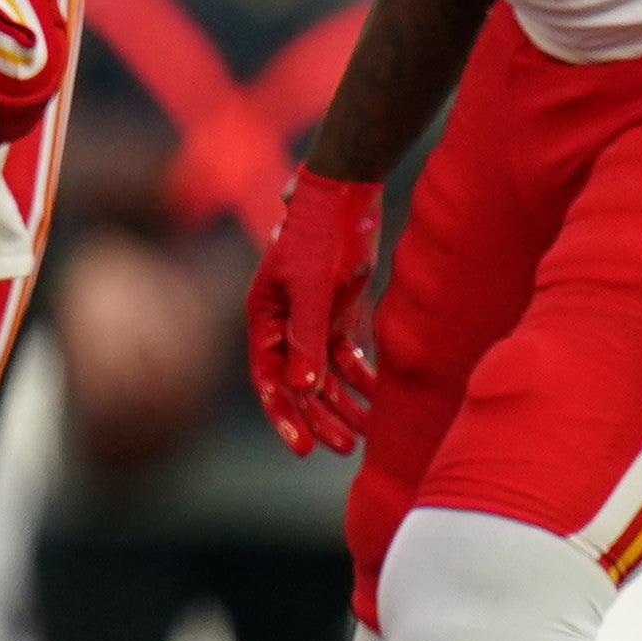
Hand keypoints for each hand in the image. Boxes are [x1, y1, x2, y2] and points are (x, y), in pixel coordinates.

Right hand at [246, 167, 382, 456]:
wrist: (348, 191)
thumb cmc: (323, 235)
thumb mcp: (314, 289)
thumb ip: (307, 338)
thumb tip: (302, 388)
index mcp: (263, 317)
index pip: (268, 378)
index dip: (285, 415)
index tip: (304, 449)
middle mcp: (282, 323)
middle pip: (297, 383)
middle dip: (320, 417)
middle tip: (344, 448)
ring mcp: (310, 318)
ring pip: (323, 374)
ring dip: (342, 403)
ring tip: (366, 433)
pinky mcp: (336, 311)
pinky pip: (344, 356)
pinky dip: (360, 377)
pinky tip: (378, 396)